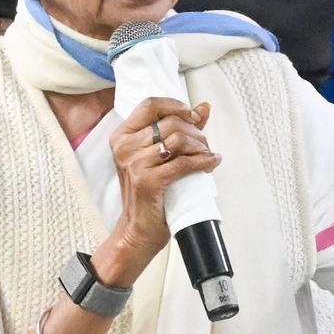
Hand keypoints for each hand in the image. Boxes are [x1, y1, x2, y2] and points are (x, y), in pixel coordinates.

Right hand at [105, 98, 220, 283]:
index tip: (194, 117)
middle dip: (196, 132)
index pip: (150, 105)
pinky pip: (184, 163)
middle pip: (170, 123)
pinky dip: (204, 162)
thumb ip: (180, 129)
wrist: (138, 229)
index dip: (176, 106)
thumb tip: (204, 107)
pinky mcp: (147, 181)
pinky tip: (212, 163)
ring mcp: (134, 164)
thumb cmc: (150, 192)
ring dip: (200, 147)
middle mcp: (124, 147)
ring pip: (179, 140)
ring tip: (207, 156)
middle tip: (205, 146)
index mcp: (122, 136)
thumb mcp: (159, 156)